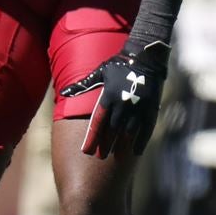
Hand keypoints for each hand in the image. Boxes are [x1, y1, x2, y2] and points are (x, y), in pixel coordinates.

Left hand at [60, 43, 168, 158]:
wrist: (145, 57)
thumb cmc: (119, 64)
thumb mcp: (99, 72)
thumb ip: (83, 85)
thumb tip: (64, 92)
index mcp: (108, 96)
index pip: (97, 123)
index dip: (92, 138)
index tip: (86, 151)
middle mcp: (122, 104)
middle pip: (111, 131)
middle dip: (105, 145)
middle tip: (100, 156)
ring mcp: (138, 108)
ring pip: (128, 132)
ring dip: (121, 146)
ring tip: (116, 158)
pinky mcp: (151, 109)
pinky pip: (146, 129)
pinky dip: (141, 141)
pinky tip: (136, 152)